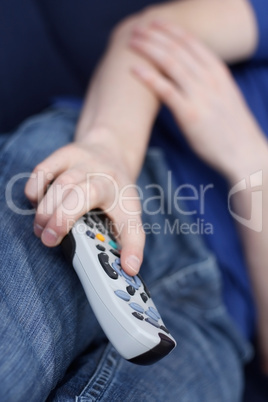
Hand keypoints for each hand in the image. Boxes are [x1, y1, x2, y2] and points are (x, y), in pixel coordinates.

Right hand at [25, 134, 144, 275]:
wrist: (111, 151)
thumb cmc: (116, 192)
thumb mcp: (128, 214)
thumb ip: (127, 241)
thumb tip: (130, 268)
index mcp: (126, 199)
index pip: (132, 223)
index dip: (132, 247)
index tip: (129, 268)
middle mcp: (108, 177)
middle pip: (86, 194)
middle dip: (63, 220)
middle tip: (49, 241)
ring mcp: (86, 162)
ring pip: (63, 183)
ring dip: (47, 209)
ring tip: (40, 229)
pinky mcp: (66, 153)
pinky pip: (44, 170)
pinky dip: (36, 189)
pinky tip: (38, 204)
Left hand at [129, 21, 266, 182]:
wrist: (244, 152)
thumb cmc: (232, 128)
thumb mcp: (225, 96)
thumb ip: (207, 82)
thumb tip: (188, 76)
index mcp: (219, 72)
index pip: (191, 41)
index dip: (170, 30)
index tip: (154, 24)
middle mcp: (210, 79)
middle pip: (177, 48)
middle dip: (153, 36)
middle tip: (136, 31)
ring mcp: (200, 95)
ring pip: (170, 63)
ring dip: (148, 49)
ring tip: (131, 43)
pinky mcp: (190, 114)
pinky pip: (165, 90)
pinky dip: (148, 77)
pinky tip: (134, 69)